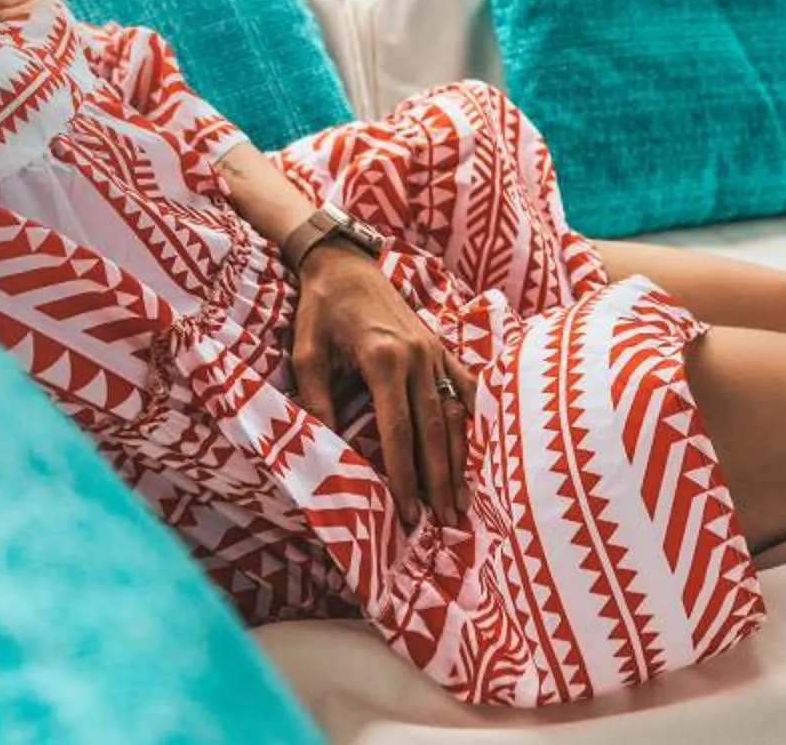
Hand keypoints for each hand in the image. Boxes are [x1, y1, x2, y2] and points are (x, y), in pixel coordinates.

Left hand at [288, 247, 475, 528]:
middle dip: (440, 479)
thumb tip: (326, 448)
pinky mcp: (441, 346)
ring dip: (460, 458)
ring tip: (462, 500)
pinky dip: (474, 420)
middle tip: (445, 521)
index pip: (399, 431)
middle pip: (435, 430)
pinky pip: (465, 387)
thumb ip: (316, 400)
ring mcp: (435, 350)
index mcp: (384, 359)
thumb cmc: (320, 309)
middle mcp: (418, 356)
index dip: (405, 474)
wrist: (344, 262)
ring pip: (455, 413)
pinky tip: (479, 451)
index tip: (408, 511)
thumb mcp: (306, 354)